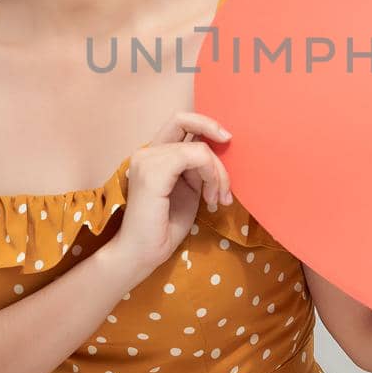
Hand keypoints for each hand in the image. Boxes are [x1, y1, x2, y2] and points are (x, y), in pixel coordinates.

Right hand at [104, 111, 235, 283]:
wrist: (142, 254)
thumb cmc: (164, 227)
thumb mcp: (189, 190)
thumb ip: (197, 169)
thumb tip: (217, 154)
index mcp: (154, 156)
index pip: (179, 123)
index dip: (204, 124)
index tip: (226, 140)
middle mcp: (147, 152)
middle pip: (182, 118)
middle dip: (211, 127)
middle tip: (229, 141)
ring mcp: (147, 160)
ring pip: (198, 147)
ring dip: (217, 172)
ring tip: (218, 198)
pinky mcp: (152, 173)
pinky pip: (194, 157)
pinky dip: (211, 174)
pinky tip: (210, 198)